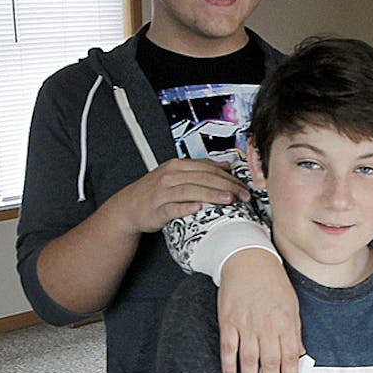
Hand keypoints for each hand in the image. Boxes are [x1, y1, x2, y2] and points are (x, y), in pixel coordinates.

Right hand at [117, 158, 247, 233]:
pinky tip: (198, 208)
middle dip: (226, 186)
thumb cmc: (156, 191)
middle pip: (203, 178)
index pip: (209, 168)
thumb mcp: (177, 174)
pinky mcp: (156, 209)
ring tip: (228, 200)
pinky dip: (185, 207)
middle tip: (243, 195)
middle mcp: (170, 176)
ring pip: (190, 190)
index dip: (229, 177)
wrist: (129, 206)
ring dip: (211, 194)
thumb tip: (226, 164)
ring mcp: (163, 192)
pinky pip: (172, 208)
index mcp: (178, 166)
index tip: (244, 187)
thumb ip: (201, 168)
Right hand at [217, 249, 303, 372]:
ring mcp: (246, 325)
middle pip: (270, 362)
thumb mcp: (292, 304)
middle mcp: (266, 327)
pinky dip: (228, 364)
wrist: (249, 261)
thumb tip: (299, 354)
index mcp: (285, 323)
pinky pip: (228, 348)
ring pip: (249, 359)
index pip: (290, 357)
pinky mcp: (228, 321)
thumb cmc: (274, 282)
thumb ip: (295, 331)